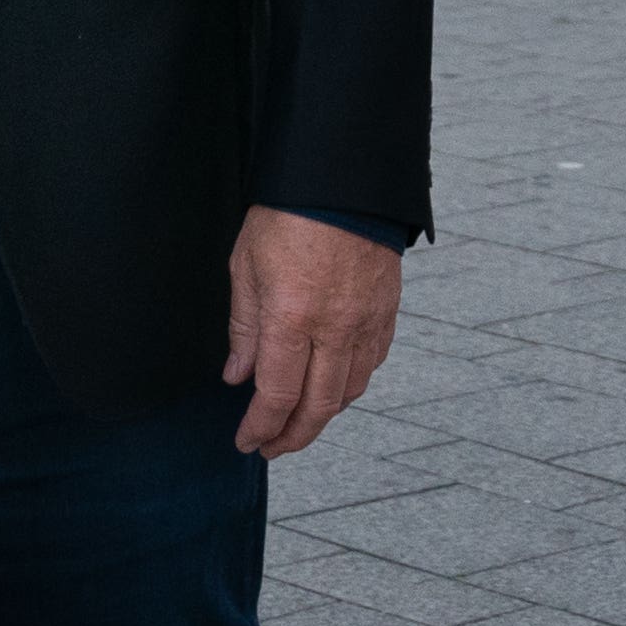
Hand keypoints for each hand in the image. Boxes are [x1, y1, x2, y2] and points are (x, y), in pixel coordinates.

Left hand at [222, 207, 398, 457]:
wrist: (343, 178)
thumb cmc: (288, 214)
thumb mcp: (246, 265)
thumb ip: (244, 327)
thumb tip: (238, 376)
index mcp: (292, 317)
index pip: (276, 396)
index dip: (260, 428)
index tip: (246, 441)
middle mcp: (335, 328)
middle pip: (318, 408)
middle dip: (292, 438)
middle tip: (271, 447)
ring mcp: (366, 322)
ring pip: (349, 392)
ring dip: (322, 417)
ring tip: (298, 422)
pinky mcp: (387, 311)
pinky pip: (372, 365)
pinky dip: (351, 386)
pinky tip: (333, 387)